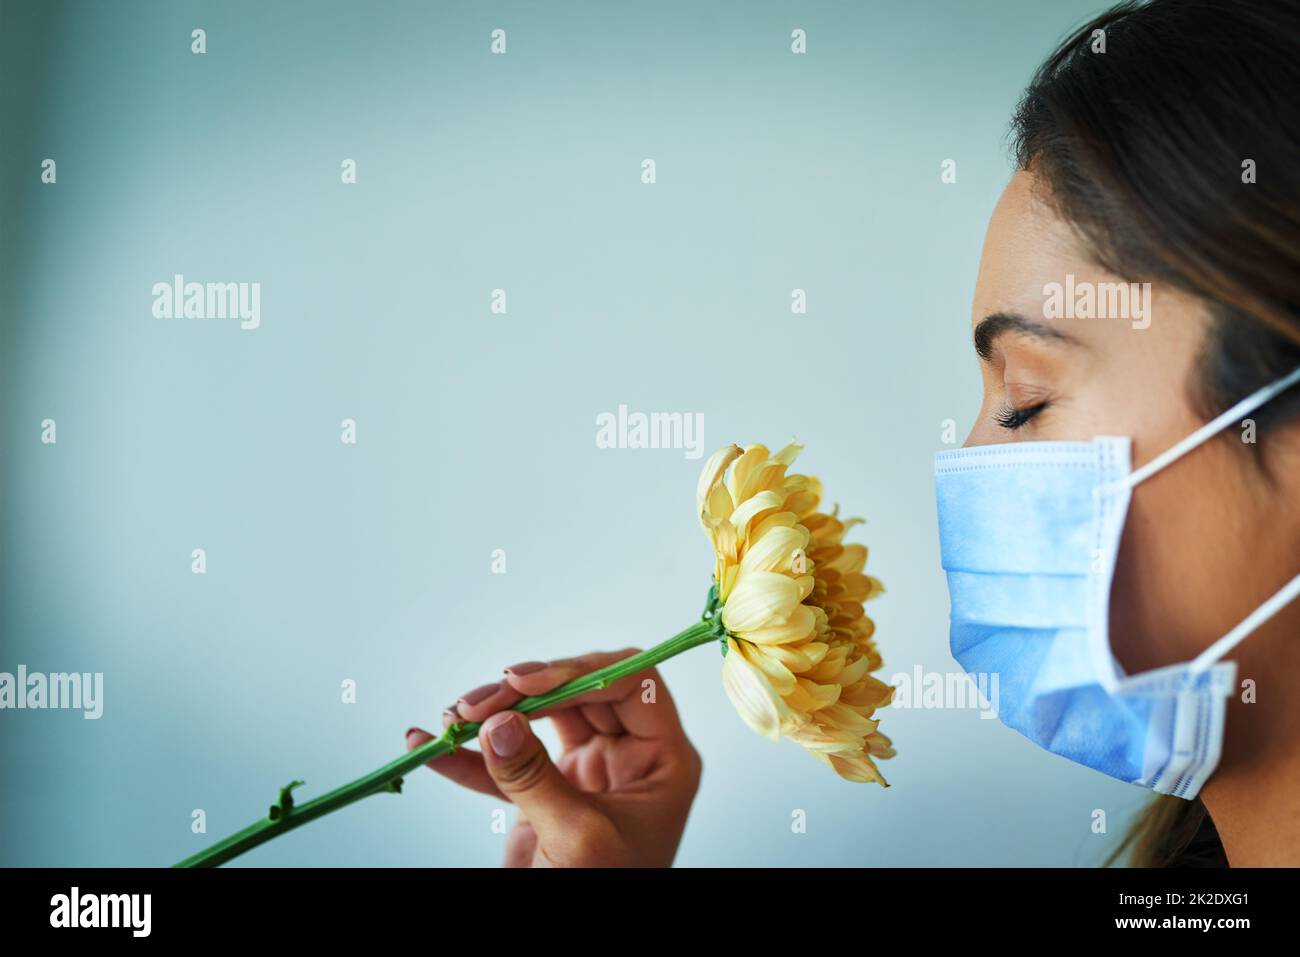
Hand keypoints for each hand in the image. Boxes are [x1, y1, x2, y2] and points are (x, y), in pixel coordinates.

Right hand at [405, 648, 701, 866]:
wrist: (579, 945)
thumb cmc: (604, 893)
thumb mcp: (576, 838)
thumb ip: (535, 777)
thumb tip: (497, 721)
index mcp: (662, 759)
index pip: (631, 683)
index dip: (580, 671)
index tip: (524, 681)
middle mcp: (629, 755)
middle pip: (580, 692)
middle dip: (524, 691)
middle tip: (474, 703)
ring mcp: (588, 770)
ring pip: (541, 717)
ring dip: (493, 714)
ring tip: (449, 718)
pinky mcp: (548, 790)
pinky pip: (508, 761)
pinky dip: (468, 756)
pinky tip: (428, 744)